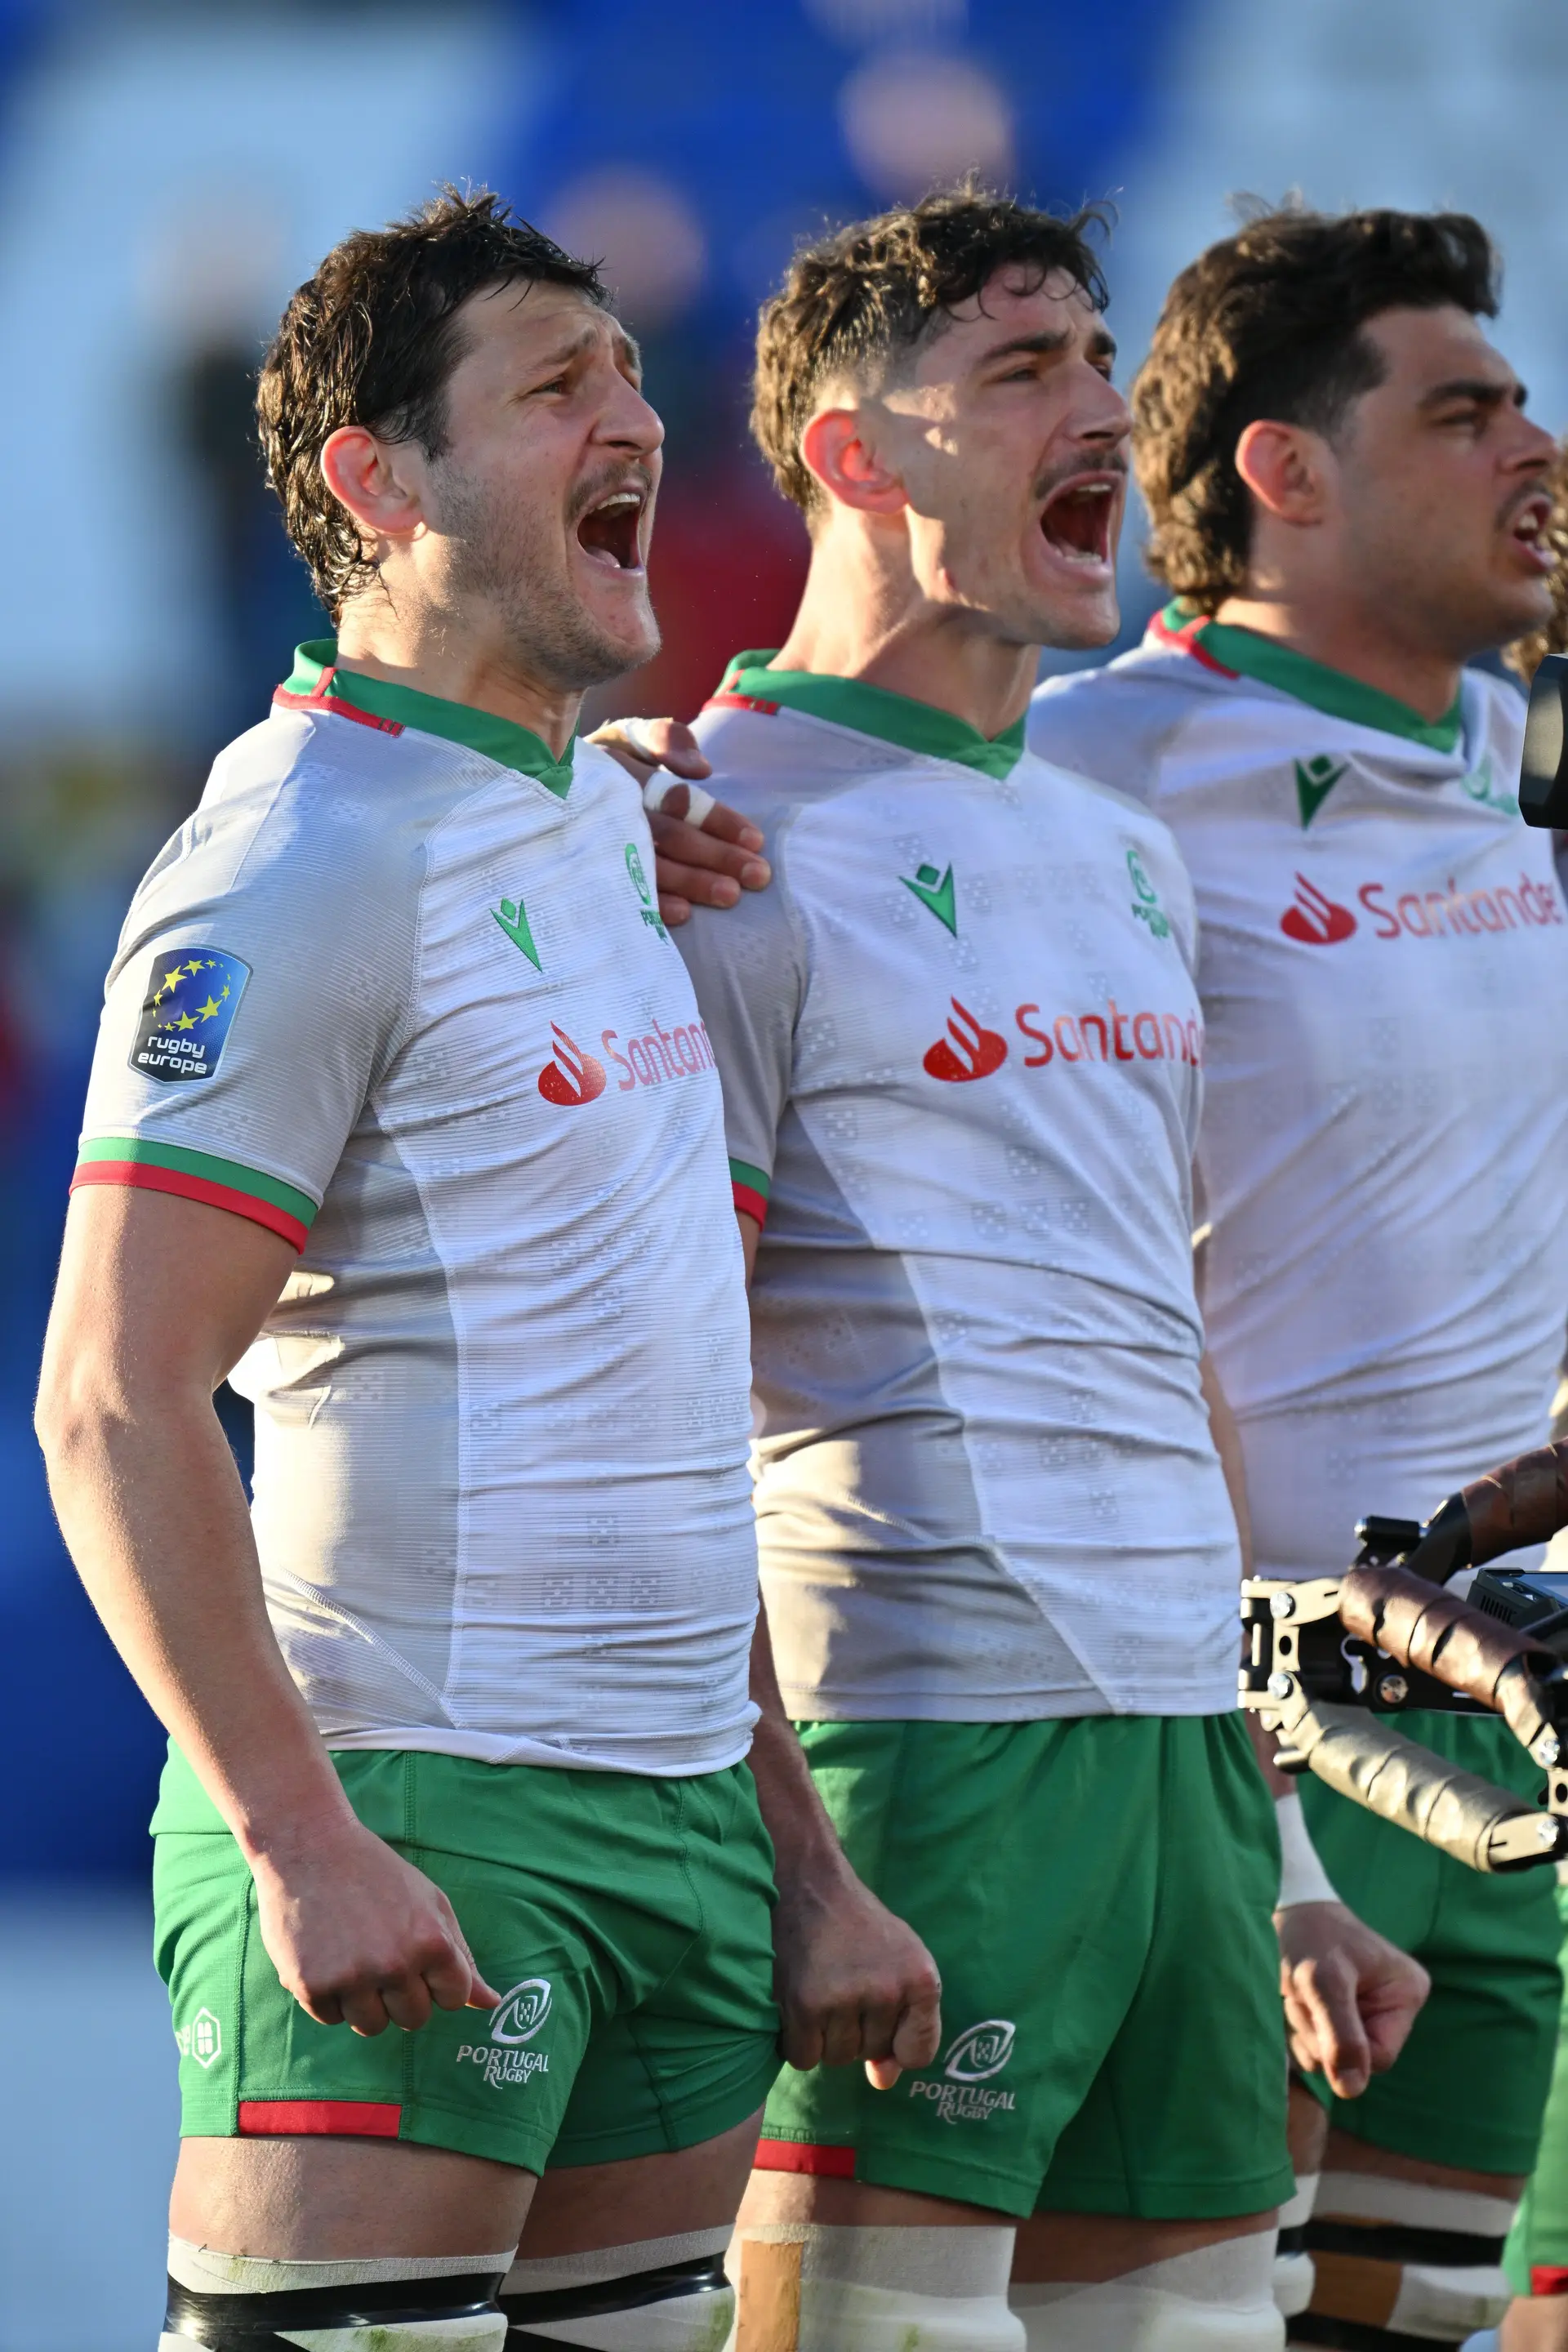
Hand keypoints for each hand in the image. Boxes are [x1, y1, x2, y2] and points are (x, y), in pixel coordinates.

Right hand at [251, 1815, 500, 2036]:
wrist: (310, 1847)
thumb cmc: (377, 1874)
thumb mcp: (432, 1904)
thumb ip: (463, 1957)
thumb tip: (492, 2004)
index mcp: (432, 1942)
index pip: (454, 1999)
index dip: (436, 1983)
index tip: (417, 1960)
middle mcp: (395, 1965)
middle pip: (414, 2019)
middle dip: (401, 1996)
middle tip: (381, 1956)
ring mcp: (352, 1978)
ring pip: (372, 2026)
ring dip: (364, 2002)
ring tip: (352, 1957)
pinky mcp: (311, 1986)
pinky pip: (331, 2019)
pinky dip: (328, 1996)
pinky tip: (325, 1956)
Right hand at [590, 716, 770, 924]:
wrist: (527, 784)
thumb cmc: (593, 764)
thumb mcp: (623, 737)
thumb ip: (662, 738)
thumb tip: (702, 769)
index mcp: (622, 772)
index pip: (678, 799)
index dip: (718, 820)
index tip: (755, 841)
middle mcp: (608, 807)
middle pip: (670, 834)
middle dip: (716, 856)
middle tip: (757, 876)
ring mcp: (592, 841)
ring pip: (649, 864)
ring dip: (691, 882)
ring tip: (729, 896)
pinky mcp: (581, 871)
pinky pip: (619, 891)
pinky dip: (652, 903)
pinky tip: (682, 915)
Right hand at [772, 1856, 942, 2088]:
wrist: (810, 1883)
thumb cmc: (860, 1927)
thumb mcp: (900, 1964)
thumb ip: (905, 2024)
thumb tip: (882, 2083)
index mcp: (922, 1980)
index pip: (918, 2053)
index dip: (896, 2042)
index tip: (879, 2014)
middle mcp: (887, 1991)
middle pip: (871, 2054)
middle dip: (856, 2030)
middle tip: (843, 1985)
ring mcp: (844, 1998)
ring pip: (836, 2058)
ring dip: (825, 2036)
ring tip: (820, 1989)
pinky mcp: (804, 2004)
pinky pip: (803, 2057)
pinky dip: (797, 2040)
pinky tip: (797, 2004)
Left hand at [1276, 1900, 1429, 2098]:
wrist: (1282, 1907)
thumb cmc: (1308, 1936)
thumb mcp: (1323, 1982)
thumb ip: (1341, 2036)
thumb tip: (1352, 2091)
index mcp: (1406, 1995)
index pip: (1380, 2057)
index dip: (1342, 2046)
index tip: (1317, 2010)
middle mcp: (1392, 2009)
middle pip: (1355, 2061)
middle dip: (1319, 2034)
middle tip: (1301, 1994)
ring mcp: (1366, 2016)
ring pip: (1330, 2060)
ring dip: (1303, 2031)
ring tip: (1296, 1992)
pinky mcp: (1339, 2019)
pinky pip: (1316, 2050)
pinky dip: (1296, 2030)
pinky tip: (1292, 2000)